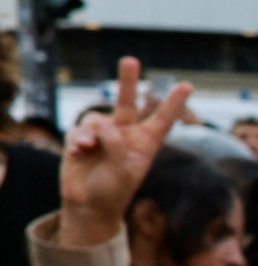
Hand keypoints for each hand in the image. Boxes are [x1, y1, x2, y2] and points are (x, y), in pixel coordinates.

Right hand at [56, 57, 189, 247]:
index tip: (187, 85)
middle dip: (128, 81)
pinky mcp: (81, 139)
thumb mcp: (122, 169)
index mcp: (145, 145)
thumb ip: (114, 141)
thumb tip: (99, 121)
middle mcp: (125, 135)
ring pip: (96, 118)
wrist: (86, 205)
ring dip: (91, 132)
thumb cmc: (113, 191)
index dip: (173, 103)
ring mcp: (102, 136)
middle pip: (127, 103)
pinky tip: (78, 152)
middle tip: (130, 60)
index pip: (162, 120)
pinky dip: (77, 139)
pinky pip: (78, 129)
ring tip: (88, 148)